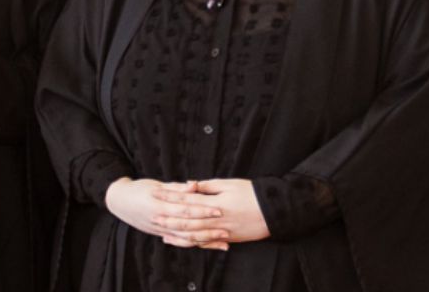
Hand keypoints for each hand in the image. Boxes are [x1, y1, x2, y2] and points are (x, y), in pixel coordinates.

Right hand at [104, 178, 230, 250]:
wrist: (119, 202)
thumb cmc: (138, 189)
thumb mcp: (156, 185)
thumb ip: (177, 188)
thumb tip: (195, 185)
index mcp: (159, 206)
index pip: (185, 209)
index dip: (202, 210)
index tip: (219, 209)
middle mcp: (160, 220)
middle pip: (188, 226)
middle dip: (208, 228)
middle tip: (226, 227)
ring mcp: (160, 230)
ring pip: (185, 238)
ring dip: (205, 240)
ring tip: (223, 240)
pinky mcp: (161, 235)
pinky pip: (180, 242)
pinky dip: (195, 244)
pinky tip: (208, 245)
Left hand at [152, 179, 269, 244]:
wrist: (276, 211)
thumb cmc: (253, 193)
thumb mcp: (230, 184)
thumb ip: (208, 186)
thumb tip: (190, 184)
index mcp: (215, 203)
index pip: (187, 198)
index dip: (170, 196)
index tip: (156, 193)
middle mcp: (216, 219)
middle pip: (187, 219)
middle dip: (169, 217)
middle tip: (152, 216)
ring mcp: (221, 231)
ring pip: (194, 234)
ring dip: (177, 233)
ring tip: (162, 231)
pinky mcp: (227, 238)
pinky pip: (206, 242)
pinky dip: (193, 243)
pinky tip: (182, 241)